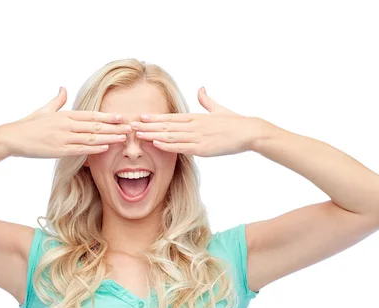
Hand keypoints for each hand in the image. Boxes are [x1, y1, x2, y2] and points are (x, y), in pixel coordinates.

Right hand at [0, 87, 129, 157]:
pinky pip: (80, 149)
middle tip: (130, 128)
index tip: (121, 117)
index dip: (108, 116)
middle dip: (114, 127)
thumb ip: (57, 101)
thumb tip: (63, 88)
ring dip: (109, 138)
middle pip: (95, 126)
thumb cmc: (29, 124)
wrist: (13, 137)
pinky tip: (105, 148)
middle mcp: (67, 125)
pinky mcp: (59, 150)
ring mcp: (63, 138)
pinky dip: (94, 148)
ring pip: (91, 137)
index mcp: (65, 115)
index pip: (91, 115)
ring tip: (123, 138)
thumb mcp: (45, 110)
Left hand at [131, 87, 263, 156]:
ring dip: (151, 134)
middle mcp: (193, 125)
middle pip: (165, 125)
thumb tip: (201, 88)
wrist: (249, 131)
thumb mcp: (218, 109)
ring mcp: (197, 136)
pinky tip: (155, 143)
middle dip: (146, 125)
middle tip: (129, 124)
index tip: (140, 116)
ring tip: (136, 134)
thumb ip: (206, 100)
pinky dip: (167, 145)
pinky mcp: (202, 148)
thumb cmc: (234, 122)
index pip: (170, 117)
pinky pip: (181, 147)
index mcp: (195, 117)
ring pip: (169, 135)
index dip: (154, 117)